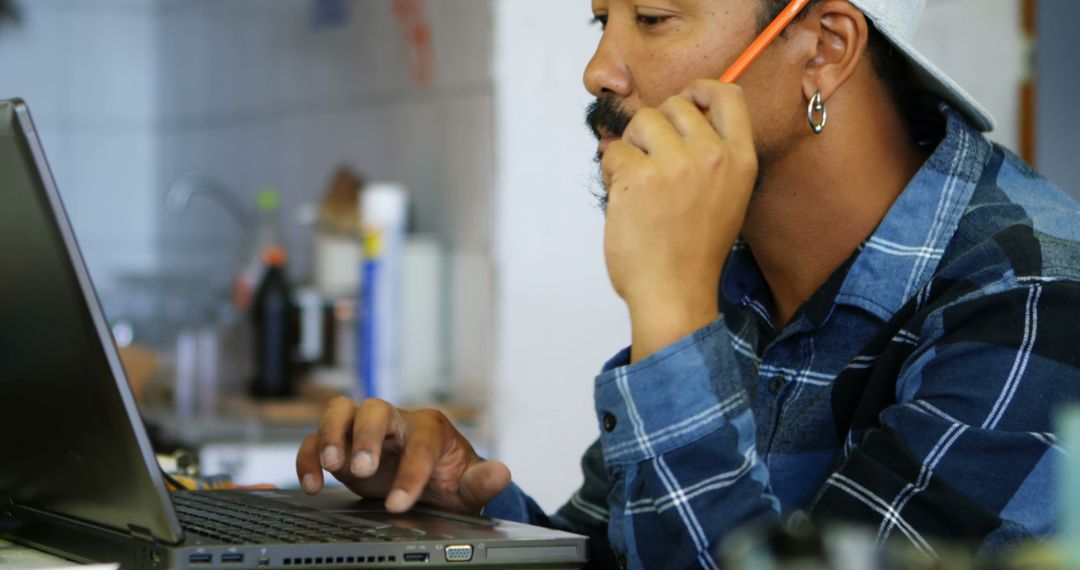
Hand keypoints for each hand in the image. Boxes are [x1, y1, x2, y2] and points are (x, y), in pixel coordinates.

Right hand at [295, 397, 510, 513]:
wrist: (429, 484)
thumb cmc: (449, 481)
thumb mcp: (467, 486)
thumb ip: (482, 481)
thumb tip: (502, 473)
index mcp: (430, 429)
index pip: (421, 443)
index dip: (410, 472)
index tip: (401, 504)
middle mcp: (396, 422)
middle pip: (376, 409)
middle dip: (367, 437)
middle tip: (362, 469)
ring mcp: (365, 430)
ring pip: (341, 409)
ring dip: (331, 434)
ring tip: (331, 465)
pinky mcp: (341, 445)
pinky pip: (315, 439)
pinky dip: (308, 457)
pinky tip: (313, 486)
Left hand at [601, 80, 757, 361]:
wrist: (675, 293)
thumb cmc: (695, 251)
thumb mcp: (726, 197)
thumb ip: (710, 156)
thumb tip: (672, 120)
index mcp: (740, 160)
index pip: (728, 95)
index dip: (701, 91)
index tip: (685, 102)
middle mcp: (711, 156)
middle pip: (675, 105)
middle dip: (656, 127)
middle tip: (653, 162)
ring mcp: (674, 165)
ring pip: (641, 122)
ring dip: (632, 147)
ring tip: (639, 184)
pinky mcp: (637, 177)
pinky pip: (613, 152)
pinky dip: (612, 173)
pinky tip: (625, 201)